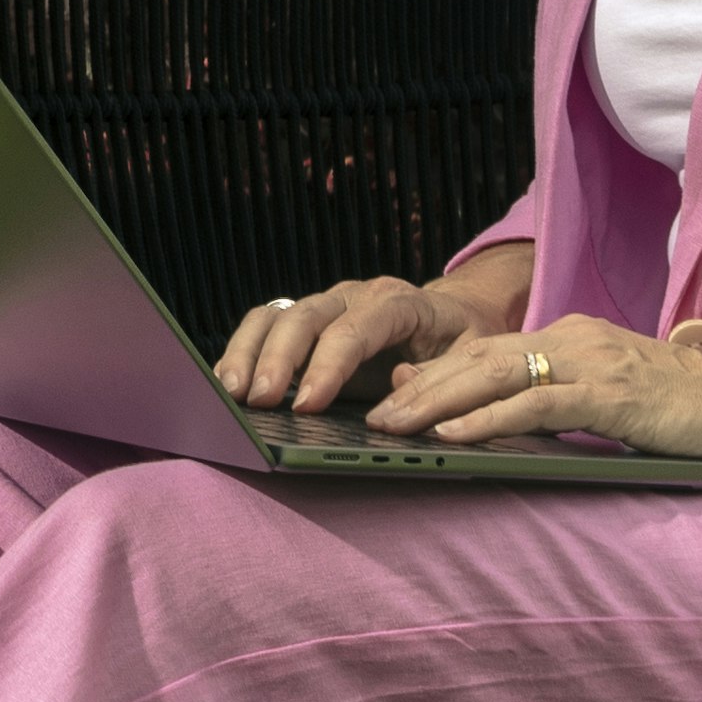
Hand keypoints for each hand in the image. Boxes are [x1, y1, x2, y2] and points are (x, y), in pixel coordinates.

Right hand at [211, 274, 478, 417]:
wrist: (452, 317)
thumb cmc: (462, 341)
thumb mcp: (472, 358)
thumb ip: (440, 374)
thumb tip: (397, 385)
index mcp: (397, 302)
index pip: (356, 328)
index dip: (328, 365)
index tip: (308, 404)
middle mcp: (353, 296)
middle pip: (305, 317)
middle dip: (278, 360)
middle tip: (259, 402)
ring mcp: (325, 307)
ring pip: (275, 317)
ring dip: (249, 353)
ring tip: (231, 394)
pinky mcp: (305, 324)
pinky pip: (265, 328)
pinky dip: (242, 353)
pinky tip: (229, 385)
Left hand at [369, 311, 701, 461]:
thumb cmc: (678, 405)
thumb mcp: (604, 392)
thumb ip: (553, 394)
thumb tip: (490, 410)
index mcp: (569, 336)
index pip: (486, 350)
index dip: (433, 372)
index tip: (389, 394)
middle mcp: (573, 338)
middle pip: (478, 357)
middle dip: (419, 387)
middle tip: (375, 416)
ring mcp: (591, 363)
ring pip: (496, 374)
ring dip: (438, 401)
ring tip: (395, 426)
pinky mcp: (611, 394)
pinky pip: (536, 403)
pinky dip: (489, 418)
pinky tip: (455, 434)